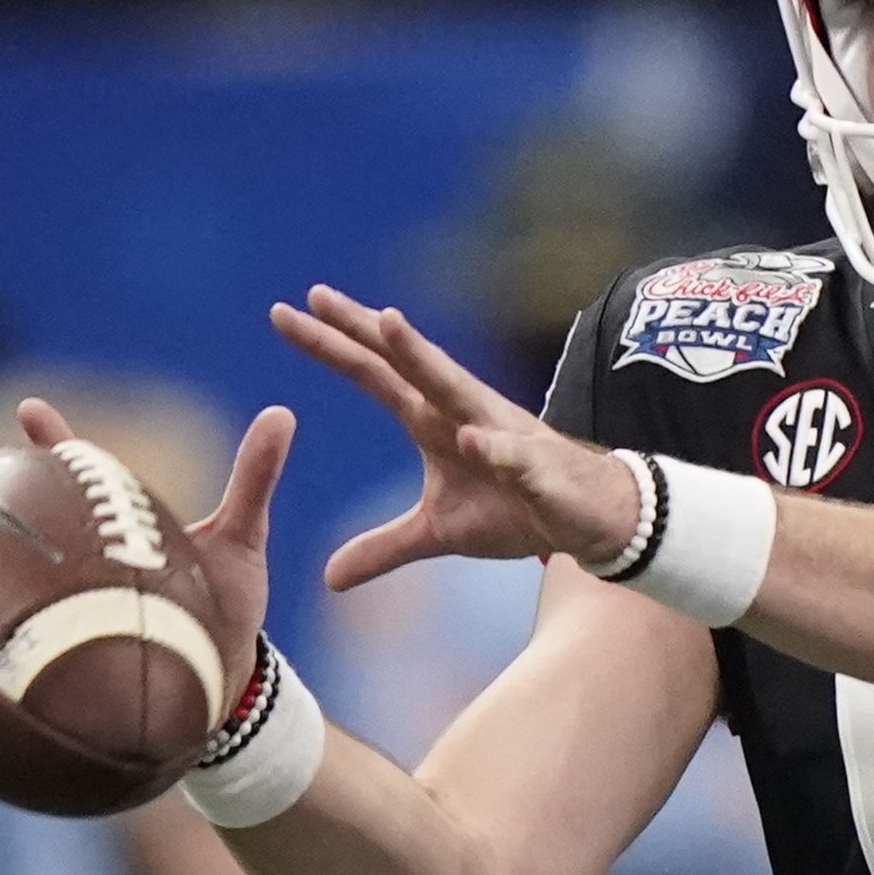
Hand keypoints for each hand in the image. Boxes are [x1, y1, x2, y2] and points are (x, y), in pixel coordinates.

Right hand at [15, 393, 292, 672]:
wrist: (225, 682)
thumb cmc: (228, 602)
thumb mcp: (242, 535)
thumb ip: (255, 477)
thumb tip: (282, 414)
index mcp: (125, 527)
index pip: (83, 476)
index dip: (58, 443)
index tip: (31, 407)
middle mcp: (97, 563)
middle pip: (54, 524)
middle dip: (33, 503)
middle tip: (13, 469)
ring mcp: (88, 609)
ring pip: (48, 578)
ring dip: (38, 568)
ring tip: (2, 547)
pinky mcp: (93, 656)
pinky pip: (65, 642)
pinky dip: (52, 636)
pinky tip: (32, 632)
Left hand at [265, 287, 649, 595]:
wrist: (590, 518)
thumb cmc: (516, 510)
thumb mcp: (438, 534)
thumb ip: (384, 548)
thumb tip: (329, 578)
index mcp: (432, 420)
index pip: (373, 374)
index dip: (331, 346)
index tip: (283, 313)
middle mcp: (461, 412)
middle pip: (403, 363)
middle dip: (363, 329)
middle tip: (315, 296)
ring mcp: (500, 434)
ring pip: (456, 389)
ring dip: (424, 358)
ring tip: (390, 323)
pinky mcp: (537, 469)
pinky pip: (513, 457)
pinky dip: (495, 448)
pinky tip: (475, 440)